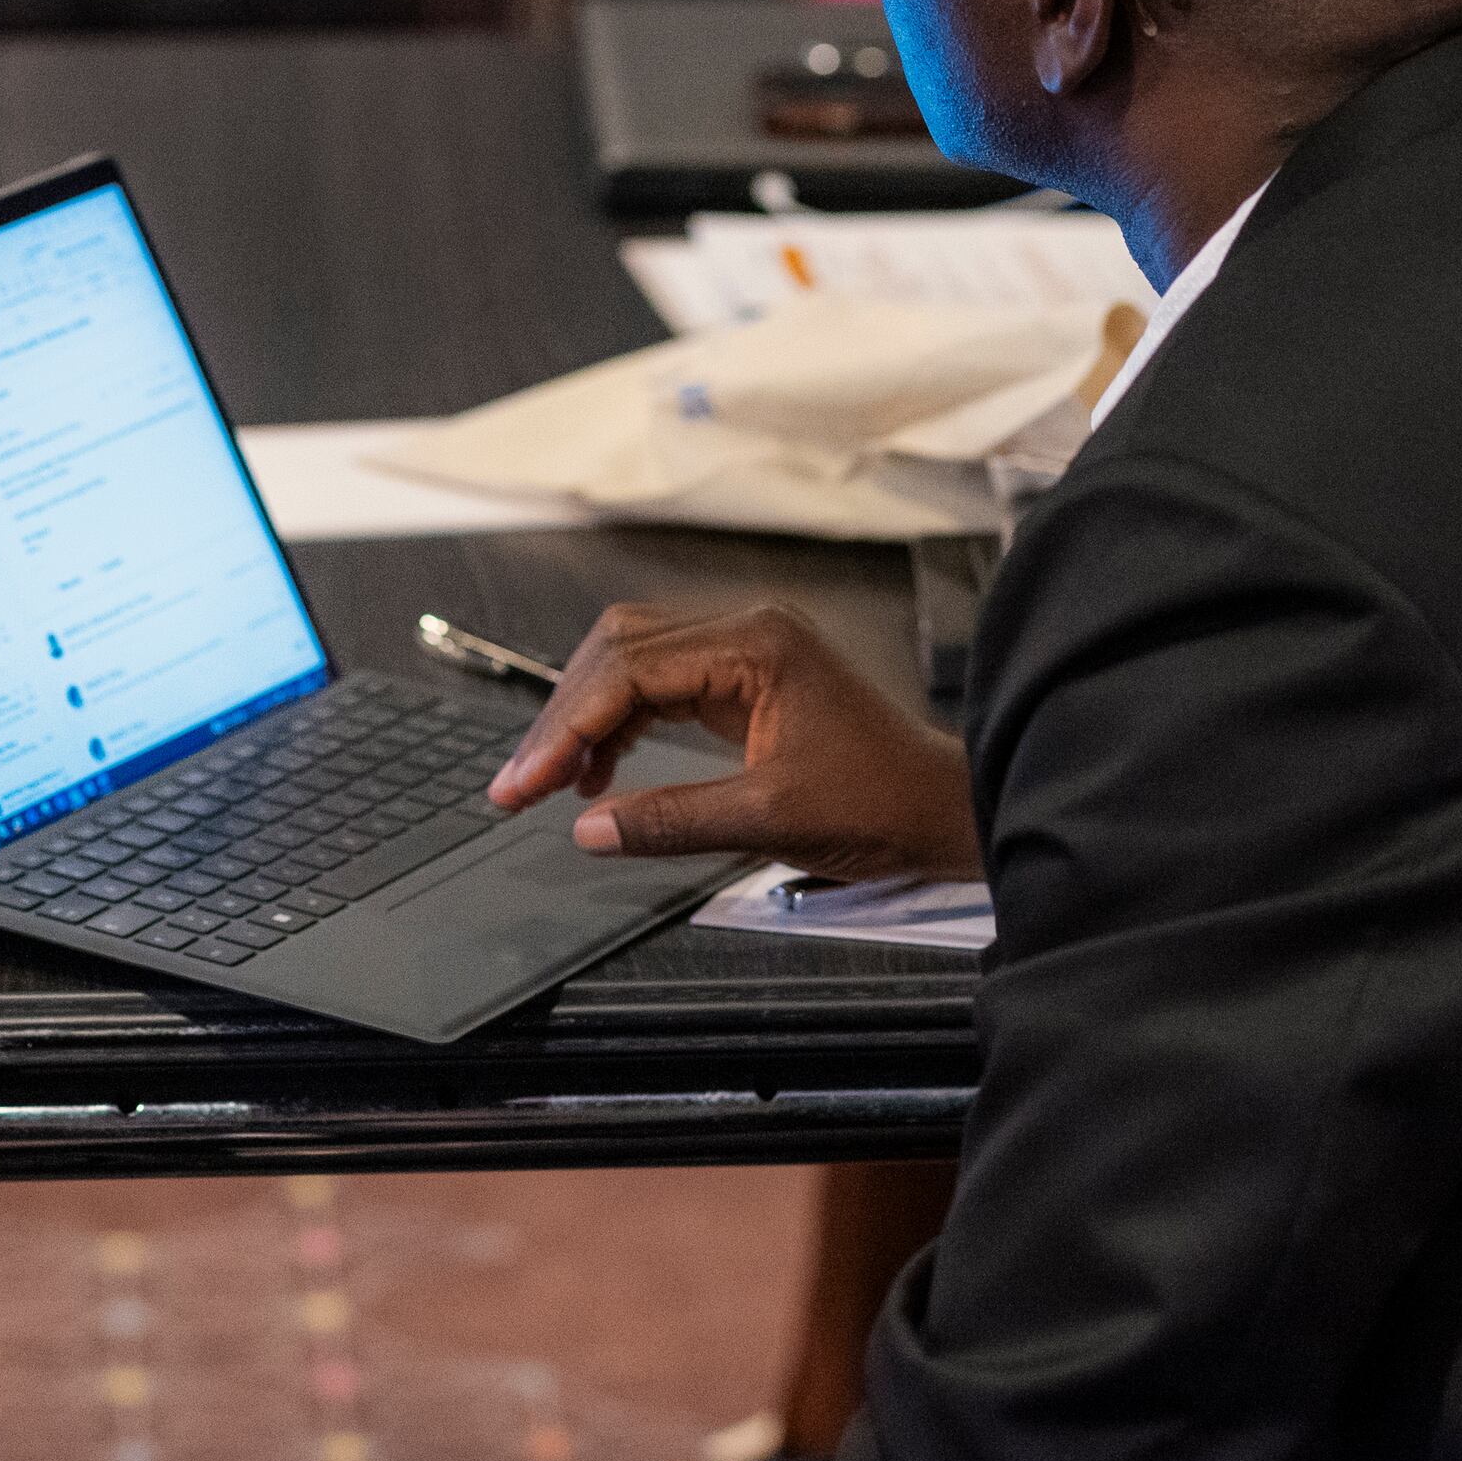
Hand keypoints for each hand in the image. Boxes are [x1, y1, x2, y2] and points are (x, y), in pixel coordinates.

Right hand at [486, 599, 976, 883]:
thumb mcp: (771, 820)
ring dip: (585, 719)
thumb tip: (587, 830)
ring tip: (551, 783)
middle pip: (619, 649)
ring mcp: (745, 650)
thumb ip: (672, 820)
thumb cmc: (881, 805)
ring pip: (632, 662)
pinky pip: (660, 684)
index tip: (525, 781)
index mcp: (755, 644)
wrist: (943, 810)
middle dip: (563, 716)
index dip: (567, 726)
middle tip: (519, 783)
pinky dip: (620, 724)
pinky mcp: (745, 678)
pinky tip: (598, 771)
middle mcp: (746, 630)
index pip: (629, 668)